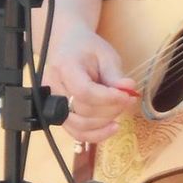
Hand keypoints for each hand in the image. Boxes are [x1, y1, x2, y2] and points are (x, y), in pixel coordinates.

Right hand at [43, 19, 139, 143]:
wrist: (69, 48)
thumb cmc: (88, 49)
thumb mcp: (105, 55)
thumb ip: (115, 74)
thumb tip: (129, 89)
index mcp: (64, 67)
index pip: (84, 91)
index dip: (108, 98)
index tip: (127, 96)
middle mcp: (53, 87)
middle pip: (83, 110)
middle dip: (111, 109)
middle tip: (128, 100)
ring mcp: (53, 104)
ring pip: (79, 126)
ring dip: (105, 122)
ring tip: (120, 108)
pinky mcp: (59, 115)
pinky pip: (76, 133)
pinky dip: (96, 134)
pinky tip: (112, 127)